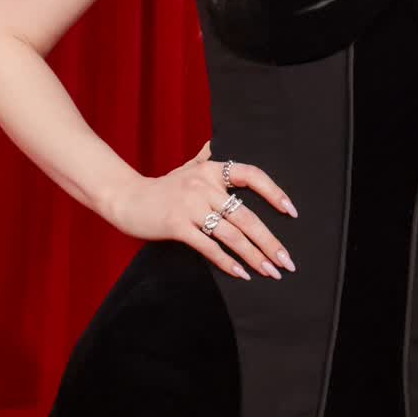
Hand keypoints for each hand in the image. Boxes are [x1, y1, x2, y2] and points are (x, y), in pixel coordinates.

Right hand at [104, 141, 299, 282]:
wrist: (126, 198)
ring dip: (254, 255)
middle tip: (286, 261)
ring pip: (231, 233)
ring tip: (271, 272)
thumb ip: (203, 158)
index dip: (273, 192)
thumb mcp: (184, 168)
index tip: (291, 212)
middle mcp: (203, 185)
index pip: (250, 175)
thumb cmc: (160, 188)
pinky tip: (241, 273)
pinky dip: (226, 261)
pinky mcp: (176, 224)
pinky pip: (208, 245)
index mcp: (210, 170)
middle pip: (246, 215)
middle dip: (269, 241)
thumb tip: (215, 143)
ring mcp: (189, 205)